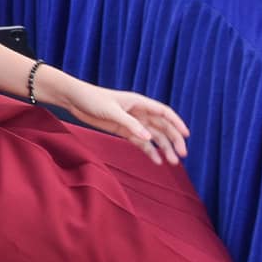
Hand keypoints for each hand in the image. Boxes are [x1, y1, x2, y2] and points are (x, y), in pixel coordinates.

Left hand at [51, 79, 187, 164]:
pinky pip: (141, 142)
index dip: (177, 123)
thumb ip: (130, 124)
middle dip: (174, 140)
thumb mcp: (112, 111)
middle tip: (182, 155)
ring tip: (173, 162)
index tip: (187, 135)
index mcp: (139, 102)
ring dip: (164, 148)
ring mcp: (132, 122)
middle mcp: (139, 112)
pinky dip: (150, 151)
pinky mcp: (123, 130)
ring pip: (154, 136)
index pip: (164, 112)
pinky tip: (157, 161)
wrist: (74, 99)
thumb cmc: (92, 99)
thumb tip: (149, 138)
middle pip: (162, 127)